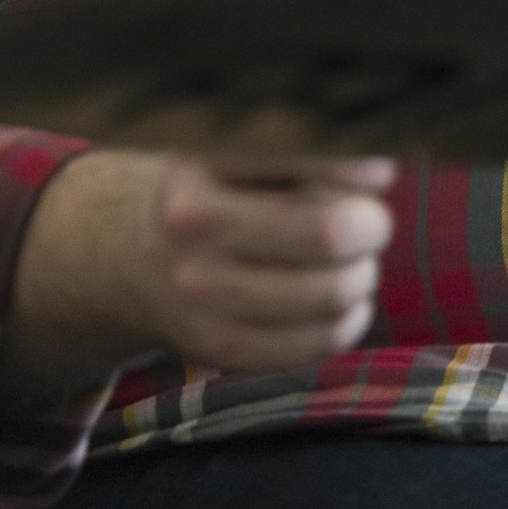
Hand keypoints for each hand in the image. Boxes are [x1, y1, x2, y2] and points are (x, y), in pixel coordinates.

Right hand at [0, 149, 396, 409]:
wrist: (125, 255)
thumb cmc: (208, 192)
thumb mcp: (236, 157)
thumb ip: (307, 159)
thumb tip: (382, 173)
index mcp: (204, 173)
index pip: (302, 163)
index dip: (357, 168)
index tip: (381, 173)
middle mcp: (195, 238)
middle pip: (327, 235)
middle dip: (370, 227)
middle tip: (372, 223)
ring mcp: (201, 301)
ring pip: (329, 296)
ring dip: (363, 278)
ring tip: (357, 264)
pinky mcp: (216, 351)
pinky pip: (310, 347)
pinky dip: (346, 325)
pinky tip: (344, 305)